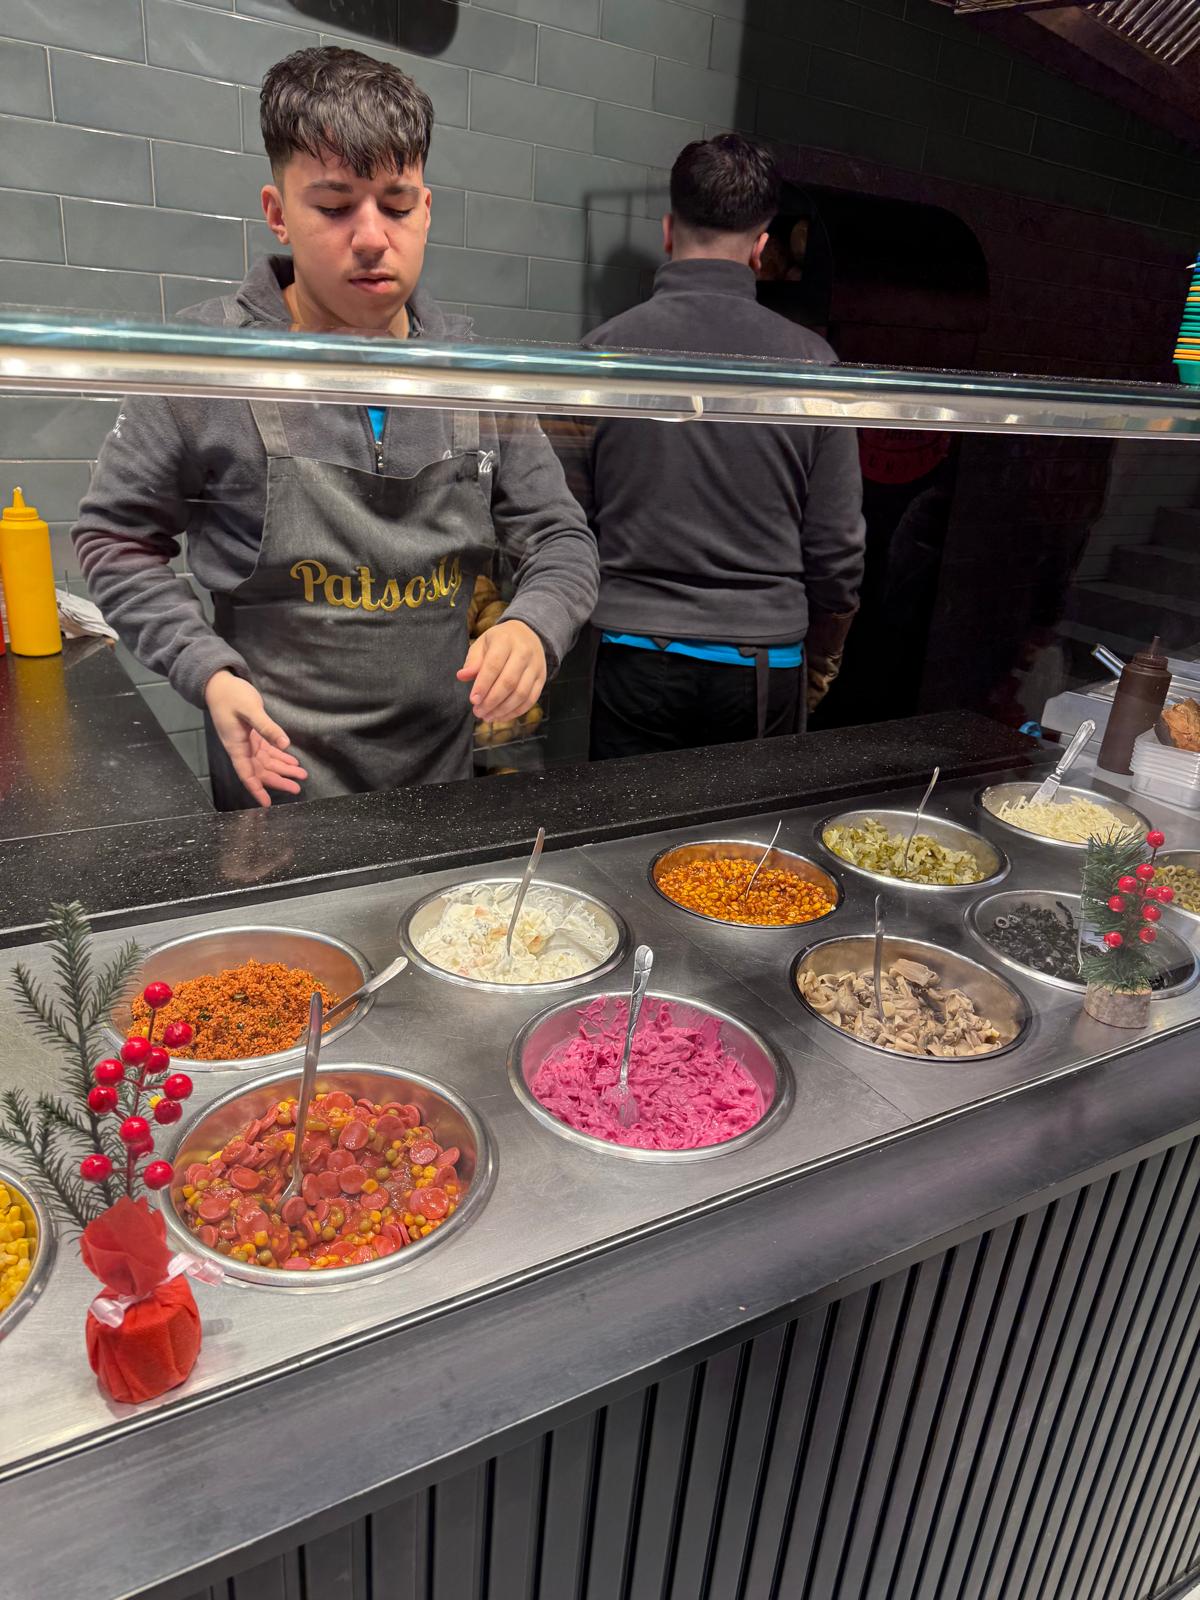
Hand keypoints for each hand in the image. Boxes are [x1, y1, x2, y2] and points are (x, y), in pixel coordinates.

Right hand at [204, 669, 307, 807]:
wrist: (219, 684)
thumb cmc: (231, 696)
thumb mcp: (250, 709)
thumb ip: (267, 727)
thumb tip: (285, 744)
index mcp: (236, 746)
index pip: (246, 773)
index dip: (256, 789)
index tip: (266, 803)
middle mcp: (242, 748)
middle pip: (261, 771)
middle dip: (278, 780)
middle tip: (298, 788)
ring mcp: (248, 742)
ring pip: (266, 762)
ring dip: (283, 769)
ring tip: (302, 775)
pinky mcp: (253, 735)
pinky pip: (268, 751)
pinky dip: (280, 756)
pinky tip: (292, 762)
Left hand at [456, 619, 545, 721]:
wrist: (527, 634)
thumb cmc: (499, 641)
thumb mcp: (483, 644)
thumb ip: (473, 661)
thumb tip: (462, 676)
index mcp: (505, 640)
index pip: (494, 665)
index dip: (483, 685)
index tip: (473, 700)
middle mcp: (524, 652)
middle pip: (509, 682)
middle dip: (492, 701)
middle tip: (478, 712)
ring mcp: (535, 666)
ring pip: (521, 694)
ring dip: (503, 709)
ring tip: (488, 717)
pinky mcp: (542, 678)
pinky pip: (531, 699)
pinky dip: (516, 711)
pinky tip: (502, 716)